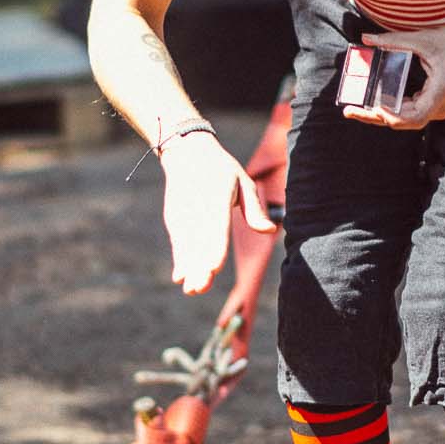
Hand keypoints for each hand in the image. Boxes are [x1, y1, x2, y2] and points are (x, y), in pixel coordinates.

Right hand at [159, 132, 276, 294]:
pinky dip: (180, 259)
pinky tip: (181, 278)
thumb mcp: (242, 183)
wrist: (186, 153)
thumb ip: (254, 209)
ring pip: (186, 245)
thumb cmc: (222, 170)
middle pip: (198, 241)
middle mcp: (196, 207)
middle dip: (199, 267)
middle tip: (200, 289)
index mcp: (216, 196)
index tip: (214, 267)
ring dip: (188, 268)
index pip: (216, 226)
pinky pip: (178, 243)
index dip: (215, 248)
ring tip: (192, 290)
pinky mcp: (174, 218)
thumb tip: (270, 231)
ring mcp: (182, 213)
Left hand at [342, 24, 444, 130]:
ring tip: (360, 109)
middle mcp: (441, 107)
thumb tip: (367, 39)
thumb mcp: (426, 40)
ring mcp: (442, 108)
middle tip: (350, 111)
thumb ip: (394, 40)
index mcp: (440, 94)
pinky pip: (415, 112)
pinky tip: (379, 102)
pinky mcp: (440, 103)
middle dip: (376, 118)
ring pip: (408, 119)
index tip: (371, 108)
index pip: (411, 117)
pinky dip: (396, 109)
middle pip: (404, 122)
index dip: (389, 116)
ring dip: (384, 115)